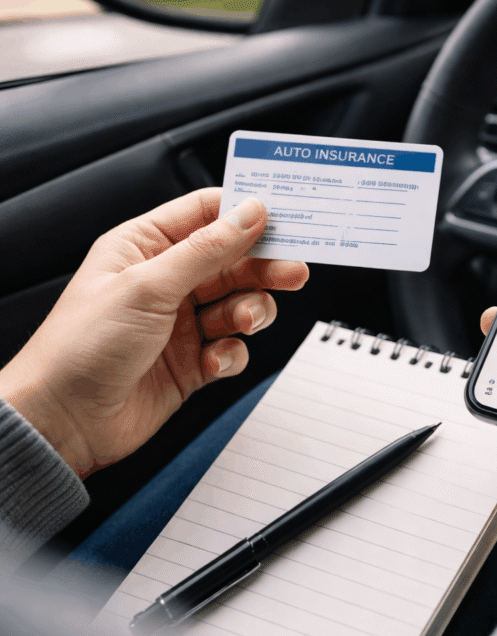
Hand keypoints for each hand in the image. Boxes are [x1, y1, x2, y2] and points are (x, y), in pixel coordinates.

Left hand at [0, 188, 308, 477]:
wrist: (64, 421)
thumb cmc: (80, 348)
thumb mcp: (148, 287)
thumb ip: (206, 250)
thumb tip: (248, 214)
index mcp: (144, 247)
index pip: (206, 214)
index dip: (245, 213)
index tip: (285, 218)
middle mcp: (166, 281)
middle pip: (234, 261)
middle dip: (264, 267)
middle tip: (292, 273)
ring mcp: (181, 322)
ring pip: (240, 304)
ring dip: (251, 313)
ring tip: (245, 323)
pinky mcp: (193, 361)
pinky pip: (233, 348)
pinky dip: (232, 354)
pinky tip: (214, 361)